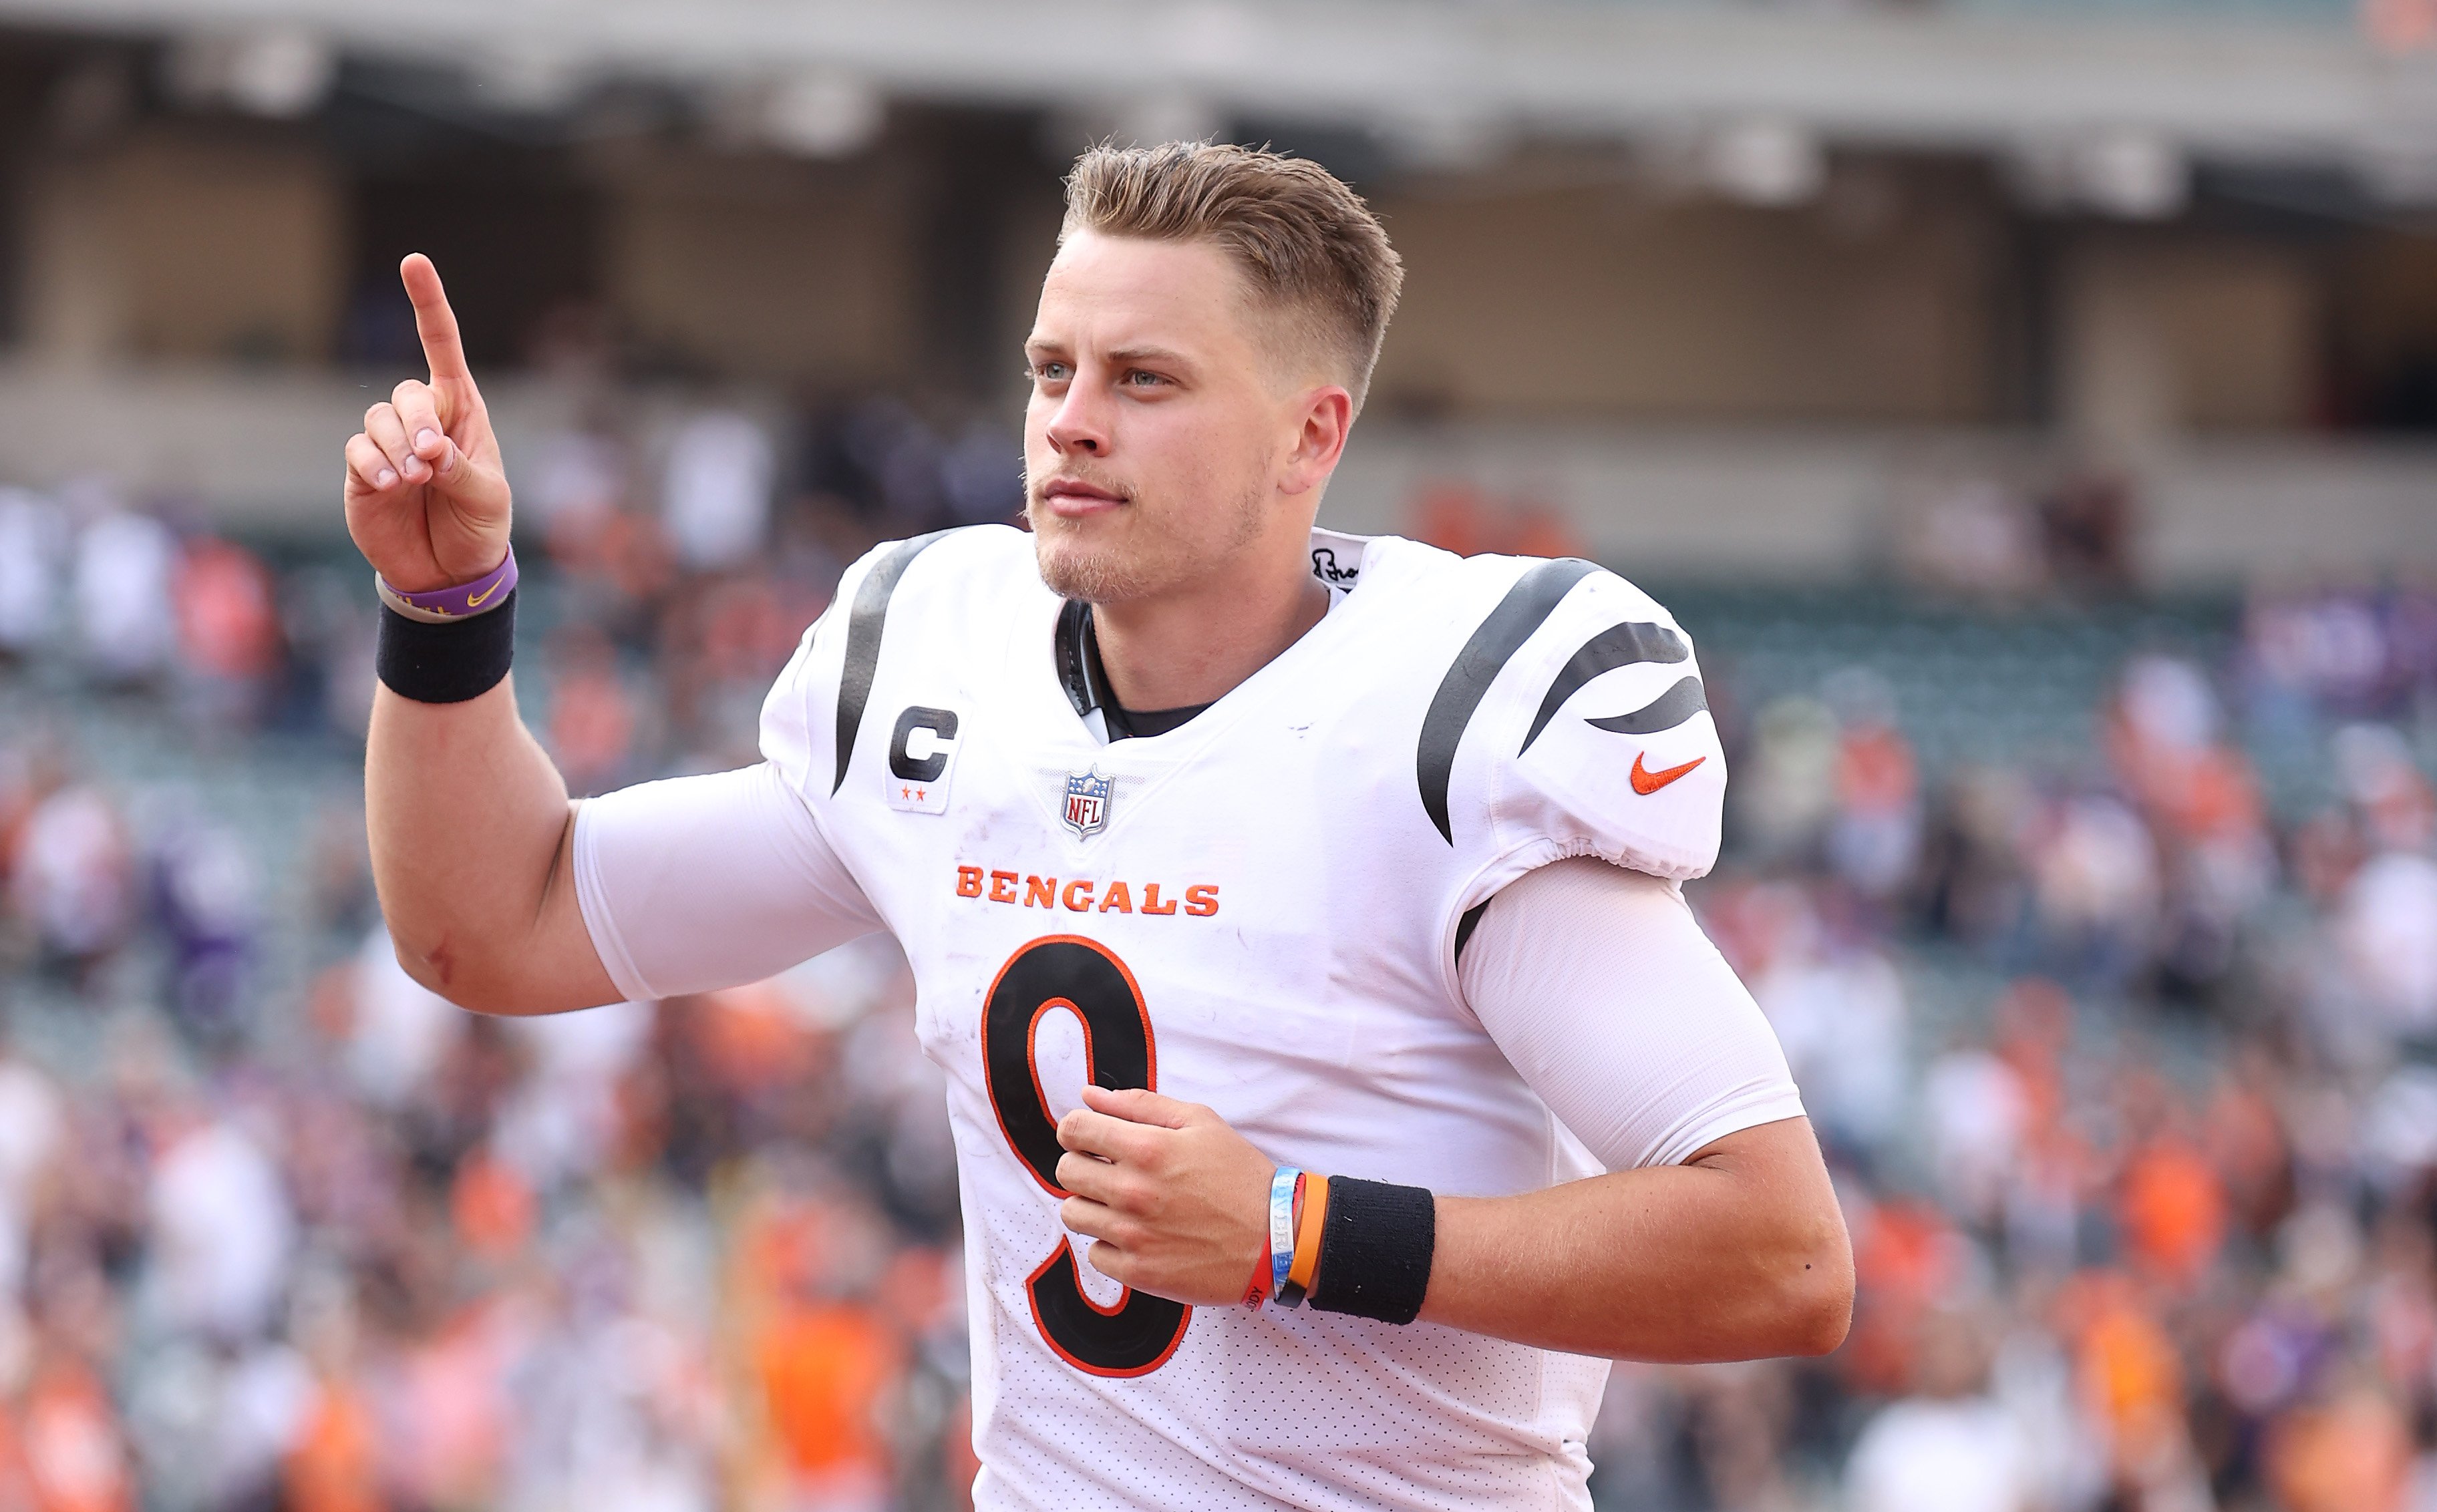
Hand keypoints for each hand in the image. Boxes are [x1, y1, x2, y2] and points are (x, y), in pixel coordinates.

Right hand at [342, 254, 512, 593]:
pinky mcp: (362, 469)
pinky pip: (358, 450)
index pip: (443, 347)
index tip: (413, 261)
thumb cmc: (480, 527)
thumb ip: (460, 469)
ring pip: (378, 419)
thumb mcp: (487, 498)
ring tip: (414, 481)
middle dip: (418, 422)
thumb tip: (428, 449)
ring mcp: (389, 443)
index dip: (428, 304)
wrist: (451, 573)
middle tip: (431, 460)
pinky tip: (391, 486)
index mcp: (463, 412)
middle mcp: (423, 419)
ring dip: (396, 447)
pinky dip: (373, 464)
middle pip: (407, 392)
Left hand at [1055, 1085, 1274, 1306]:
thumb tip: (1090, 1096)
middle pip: (1066, 1171)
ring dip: (1092, 1205)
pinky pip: (1094, 1253)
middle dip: (1084, 1165)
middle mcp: (1133, 1192)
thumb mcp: (1200, 1123)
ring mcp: (1133, 1235)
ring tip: (1123, 1204)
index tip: (1091, 1138)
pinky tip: (1138, 1235)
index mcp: (1147, 1149)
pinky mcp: (1138, 1271)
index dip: (1077, 1129)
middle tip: (1111, 1171)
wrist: (1275, 1238)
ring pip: (1073, 1214)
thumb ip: (1140, 1105)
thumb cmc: (1239, 1176)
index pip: (1073, 1129)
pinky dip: (1109, 1243)